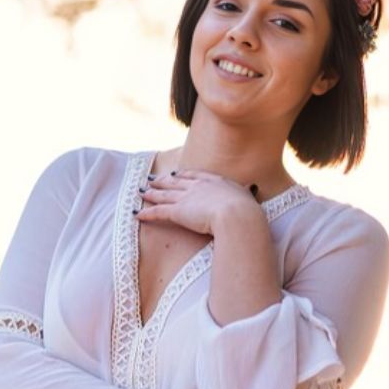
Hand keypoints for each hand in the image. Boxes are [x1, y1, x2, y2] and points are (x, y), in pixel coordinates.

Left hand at [135, 169, 258, 234]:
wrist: (237, 215)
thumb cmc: (246, 210)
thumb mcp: (247, 198)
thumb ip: (244, 195)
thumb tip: (251, 192)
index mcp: (214, 181)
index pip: (194, 175)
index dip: (182, 175)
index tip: (175, 173)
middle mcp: (198, 187)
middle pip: (175, 181)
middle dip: (162, 180)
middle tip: (152, 179)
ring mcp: (186, 198)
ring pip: (163, 194)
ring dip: (151, 193)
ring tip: (142, 192)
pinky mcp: (178, 212)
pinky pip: (158, 212)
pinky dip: (146, 213)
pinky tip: (138, 214)